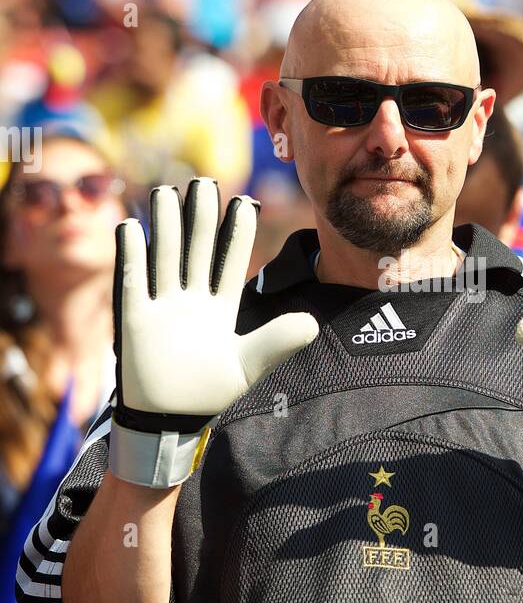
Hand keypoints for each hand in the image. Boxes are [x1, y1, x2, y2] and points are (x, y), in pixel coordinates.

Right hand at [110, 178, 318, 484]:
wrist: (171, 421)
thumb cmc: (210, 393)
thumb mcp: (248, 366)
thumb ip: (277, 342)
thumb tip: (312, 323)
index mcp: (221, 308)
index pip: (231, 262)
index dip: (237, 233)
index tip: (245, 202)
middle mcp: (192, 300)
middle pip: (196, 250)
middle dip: (200, 218)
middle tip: (204, 182)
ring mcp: (163, 307)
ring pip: (165, 257)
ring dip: (165, 226)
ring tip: (167, 192)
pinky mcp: (136, 319)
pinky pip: (133, 281)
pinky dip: (132, 254)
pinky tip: (131, 225)